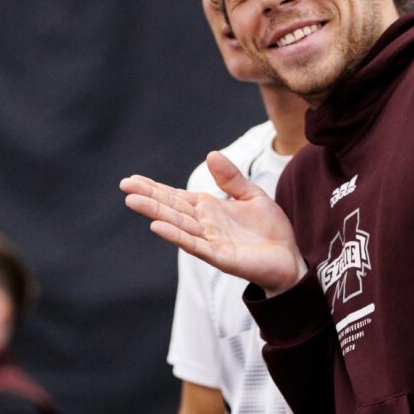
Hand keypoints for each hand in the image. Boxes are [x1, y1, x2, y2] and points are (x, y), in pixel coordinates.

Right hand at [121, 151, 306, 295]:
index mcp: (209, 208)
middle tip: (124, 186)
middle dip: (148, 196)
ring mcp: (209, 240)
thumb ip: (231, 178)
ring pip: (177, 224)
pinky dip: (176, 236)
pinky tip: (157, 226)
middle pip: (171, 207)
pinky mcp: (219, 256)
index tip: (132, 179)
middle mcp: (204, 224)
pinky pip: (194, 244)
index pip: (176, 196)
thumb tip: (211, 154)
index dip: (155, 187)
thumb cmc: (270, 230)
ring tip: (132, 201)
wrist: (289, 258)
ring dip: (155, 213)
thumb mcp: (252, 195)